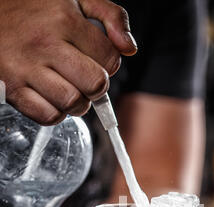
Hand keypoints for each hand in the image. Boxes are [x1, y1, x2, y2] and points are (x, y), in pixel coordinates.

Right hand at [0, 0, 136, 124]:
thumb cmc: (32, 9)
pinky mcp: (12, 89)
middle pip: (95, 84)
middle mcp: (45, 44)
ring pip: (73, 103)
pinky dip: (56, 113)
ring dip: (78, 103)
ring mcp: (26, 68)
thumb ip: (110, 15)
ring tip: (69, 88)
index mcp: (64, 19)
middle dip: (97, 86)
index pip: (110, 59)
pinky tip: (51, 98)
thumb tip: (129, 47)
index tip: (96, 59)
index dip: (109, 63)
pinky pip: (48, 116)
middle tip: (86, 79)